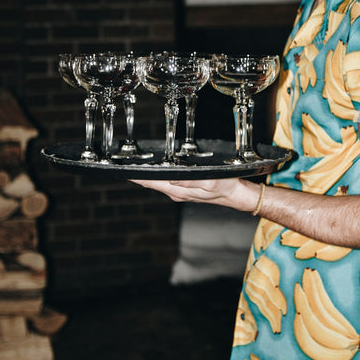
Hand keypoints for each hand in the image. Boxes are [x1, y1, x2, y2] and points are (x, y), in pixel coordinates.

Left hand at [130, 175, 258, 212]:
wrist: (237, 194)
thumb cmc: (226, 187)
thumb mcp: (209, 182)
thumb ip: (189, 182)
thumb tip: (171, 179)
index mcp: (179, 190)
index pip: (152, 183)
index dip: (136, 177)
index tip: (123, 171)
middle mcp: (176, 191)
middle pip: (151, 183)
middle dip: (137, 175)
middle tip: (122, 165)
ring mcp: (180, 191)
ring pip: (157, 182)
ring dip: (146, 175)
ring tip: (133, 166)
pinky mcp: (184, 188)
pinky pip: (165, 182)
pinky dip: (157, 176)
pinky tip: (154, 170)